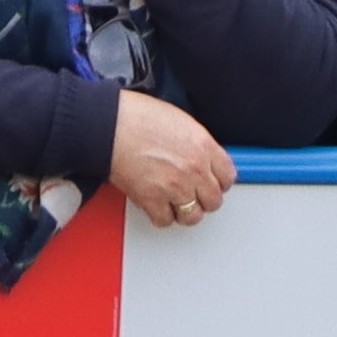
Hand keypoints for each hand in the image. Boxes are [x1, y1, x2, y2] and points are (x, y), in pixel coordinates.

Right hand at [102, 87, 231, 226]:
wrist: (108, 124)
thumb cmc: (136, 116)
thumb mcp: (179, 120)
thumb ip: (195, 143)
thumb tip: (200, 158)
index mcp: (203, 146)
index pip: (228, 176)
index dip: (219, 182)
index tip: (213, 183)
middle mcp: (194, 169)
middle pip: (213, 200)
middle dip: (203, 198)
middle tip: (193, 194)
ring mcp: (174, 187)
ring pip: (192, 216)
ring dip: (185, 212)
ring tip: (176, 204)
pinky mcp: (152, 200)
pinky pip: (165, 220)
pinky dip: (160, 216)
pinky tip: (156, 205)